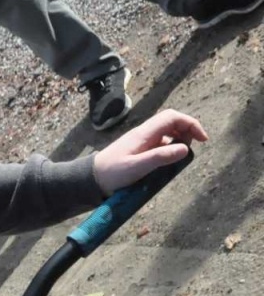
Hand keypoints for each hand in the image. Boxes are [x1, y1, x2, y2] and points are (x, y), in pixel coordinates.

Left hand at [91, 108, 206, 193]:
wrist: (92, 178)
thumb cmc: (112, 172)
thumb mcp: (137, 167)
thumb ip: (160, 157)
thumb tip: (185, 148)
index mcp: (144, 133)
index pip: (172, 117)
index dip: (190, 123)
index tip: (202, 139)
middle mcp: (144, 133)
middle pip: (172, 122)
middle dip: (187, 132)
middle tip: (189, 150)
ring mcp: (141, 140)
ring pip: (167, 132)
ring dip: (179, 140)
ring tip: (180, 157)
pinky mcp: (140, 149)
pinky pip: (160, 143)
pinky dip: (170, 148)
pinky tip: (169, 162)